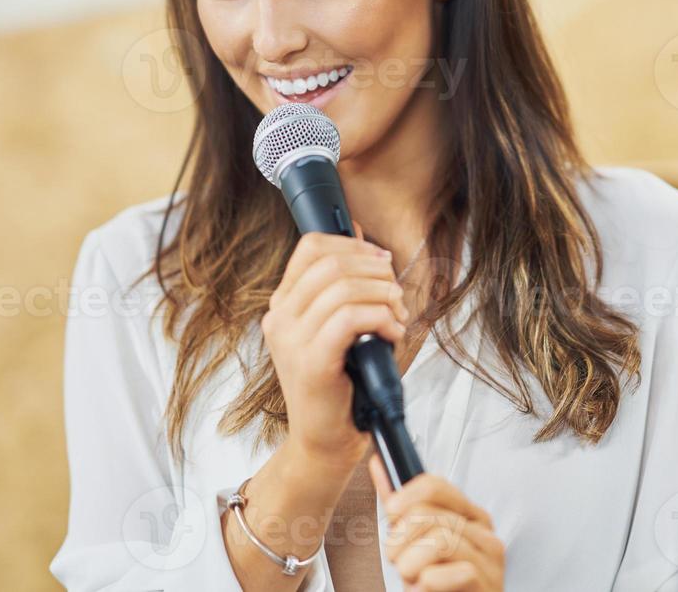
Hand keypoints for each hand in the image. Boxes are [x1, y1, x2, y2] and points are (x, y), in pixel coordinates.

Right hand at [261, 225, 408, 475]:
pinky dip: (382, 319)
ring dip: (385, 296)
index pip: (311, 247)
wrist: (325, 441)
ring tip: (398, 317)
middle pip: (332, 263)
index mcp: (283, 305)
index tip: (381, 260)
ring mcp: (291, 340)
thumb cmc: (342, 384)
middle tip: (396, 294)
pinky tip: (393, 334)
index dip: (352, 244)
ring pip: (345, 288)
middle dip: (376, 271)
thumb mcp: (340, 327)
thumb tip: (363, 235)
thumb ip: (345, 286)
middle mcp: (280, 318)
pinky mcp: (311, 361)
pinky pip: (352, 318)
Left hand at [371, 458, 504, 591]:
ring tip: (414, 579)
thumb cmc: (437, 583)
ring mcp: (490, 559)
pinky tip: (427, 589)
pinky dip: (430, 584)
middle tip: (401, 561)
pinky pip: (457, 572)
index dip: (405, 496)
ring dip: (411, 566)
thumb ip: (401, 505)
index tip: (392, 512)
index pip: (435, 485)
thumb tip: (380, 465)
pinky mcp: (489, 585)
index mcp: (469, 515)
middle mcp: (484, 532)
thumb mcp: (415, 541)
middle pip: (428, 514)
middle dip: (400, 542)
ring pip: (438, 542)